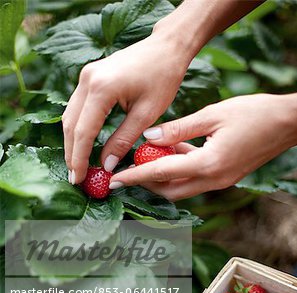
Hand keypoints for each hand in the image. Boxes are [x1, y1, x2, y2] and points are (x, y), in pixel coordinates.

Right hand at [62, 31, 190, 183]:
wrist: (165, 47)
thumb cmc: (163, 78)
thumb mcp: (146, 115)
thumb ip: (123, 141)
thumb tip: (106, 166)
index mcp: (101, 88)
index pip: (83, 132)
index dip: (79, 159)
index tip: (78, 180)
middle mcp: (87, 80)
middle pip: (70, 125)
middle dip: (71, 154)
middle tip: (74, 179)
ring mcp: (85, 76)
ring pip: (69, 116)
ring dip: (72, 143)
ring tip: (77, 166)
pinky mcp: (89, 77)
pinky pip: (77, 108)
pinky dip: (77, 128)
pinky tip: (82, 145)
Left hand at [109, 93, 296, 200]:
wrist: (288, 123)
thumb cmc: (254, 113)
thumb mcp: (212, 115)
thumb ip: (178, 129)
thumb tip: (148, 136)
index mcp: (208, 164)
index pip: (161, 173)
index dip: (134, 177)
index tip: (114, 181)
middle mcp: (212, 180)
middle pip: (169, 190)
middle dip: (146, 182)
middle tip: (127, 168)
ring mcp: (220, 182)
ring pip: (181, 187)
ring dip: (162, 176)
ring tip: (146, 155)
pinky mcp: (224, 178)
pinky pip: (194, 179)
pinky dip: (179, 170)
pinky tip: (172, 150)